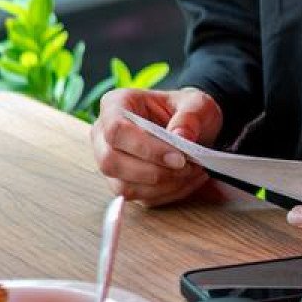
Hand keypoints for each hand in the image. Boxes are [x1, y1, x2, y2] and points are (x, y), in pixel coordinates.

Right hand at [90, 88, 222, 205]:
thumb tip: (180, 137)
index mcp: (116, 104)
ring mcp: (110, 161)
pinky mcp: (121, 182)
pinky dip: (164, 193)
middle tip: (187, 167)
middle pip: (111, 161)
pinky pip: (136, 196)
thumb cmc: (188, 111)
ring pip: (122, 184)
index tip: (178, 157)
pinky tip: (185, 181)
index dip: (145, 147)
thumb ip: (190, 117)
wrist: (192, 128)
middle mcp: (103, 134)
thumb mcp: (197, 104)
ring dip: (161, 185)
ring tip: (191, 173)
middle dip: (153, 171)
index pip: (116, 130)